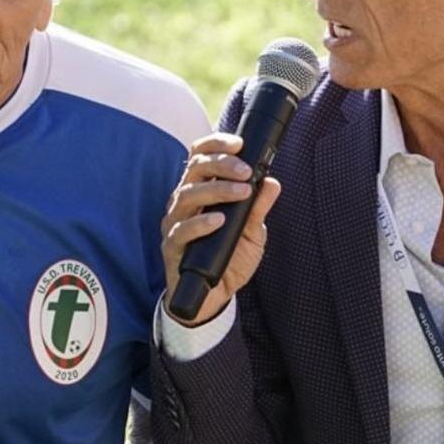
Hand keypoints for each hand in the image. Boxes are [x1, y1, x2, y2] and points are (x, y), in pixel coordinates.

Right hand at [161, 133, 280, 326]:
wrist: (213, 299)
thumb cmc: (228, 260)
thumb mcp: (251, 232)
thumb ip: (258, 208)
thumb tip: (272, 182)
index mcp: (200, 192)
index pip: (199, 157)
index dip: (216, 144)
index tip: (239, 144)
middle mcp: (184, 203)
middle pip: (193, 170)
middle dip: (221, 164)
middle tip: (245, 170)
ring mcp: (175, 224)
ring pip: (186, 196)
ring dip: (216, 190)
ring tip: (241, 193)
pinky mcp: (171, 248)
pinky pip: (181, 231)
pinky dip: (200, 223)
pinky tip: (219, 220)